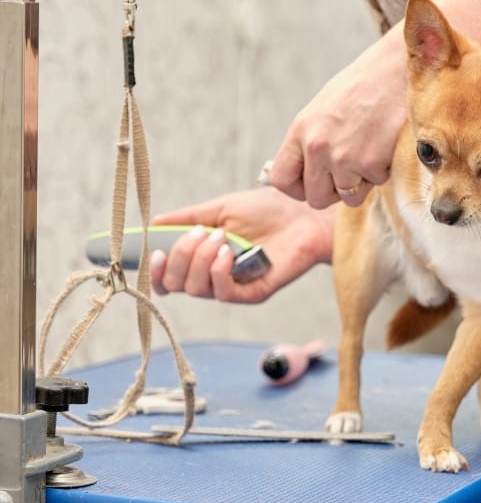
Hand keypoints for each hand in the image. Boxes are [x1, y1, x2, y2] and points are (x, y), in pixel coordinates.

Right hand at [150, 186, 334, 302]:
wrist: (305, 215)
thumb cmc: (269, 211)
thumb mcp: (221, 208)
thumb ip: (188, 218)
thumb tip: (153, 224)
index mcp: (202, 259)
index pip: (168, 278)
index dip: (156, 270)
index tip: (156, 251)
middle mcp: (214, 276)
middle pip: (176, 284)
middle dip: (179, 257)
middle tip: (201, 233)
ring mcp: (233, 287)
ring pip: (196, 289)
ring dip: (200, 260)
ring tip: (220, 237)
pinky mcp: (253, 293)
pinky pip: (224, 294)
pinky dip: (218, 272)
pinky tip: (228, 253)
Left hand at [268, 33, 407, 208]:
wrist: (396, 68)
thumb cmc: (363, 87)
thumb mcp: (323, 110)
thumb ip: (310, 142)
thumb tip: (305, 176)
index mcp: (301, 131)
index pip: (281, 179)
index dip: (299, 188)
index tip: (314, 182)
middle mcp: (317, 146)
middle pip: (316, 198)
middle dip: (334, 192)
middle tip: (350, 172)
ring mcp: (343, 158)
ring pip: (349, 197)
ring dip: (362, 182)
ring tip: (370, 152)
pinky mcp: (370, 163)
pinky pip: (375, 184)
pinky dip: (383, 170)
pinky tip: (385, 144)